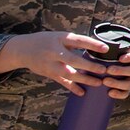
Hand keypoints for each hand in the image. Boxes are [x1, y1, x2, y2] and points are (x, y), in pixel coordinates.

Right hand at [0, 32, 126, 94]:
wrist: (23, 50)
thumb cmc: (47, 41)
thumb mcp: (60, 37)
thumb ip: (75, 42)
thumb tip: (98, 48)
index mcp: (60, 39)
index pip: (78, 41)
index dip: (92, 45)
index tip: (106, 48)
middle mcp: (55, 52)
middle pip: (73, 60)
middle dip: (89, 66)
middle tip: (104, 70)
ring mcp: (50, 64)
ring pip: (68, 73)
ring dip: (84, 79)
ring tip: (98, 83)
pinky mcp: (49, 73)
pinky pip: (62, 82)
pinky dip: (72, 87)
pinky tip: (82, 92)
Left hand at [98, 45, 129, 100]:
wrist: (123, 66)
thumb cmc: (115, 54)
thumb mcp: (116, 48)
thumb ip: (108, 45)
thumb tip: (92, 39)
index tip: (120, 58)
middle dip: (121, 71)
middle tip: (109, 70)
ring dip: (118, 83)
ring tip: (105, 81)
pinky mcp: (126, 88)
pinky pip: (126, 93)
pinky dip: (119, 94)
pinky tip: (110, 93)